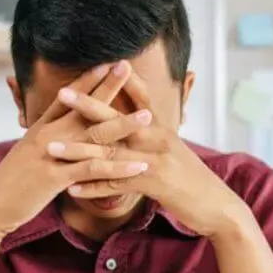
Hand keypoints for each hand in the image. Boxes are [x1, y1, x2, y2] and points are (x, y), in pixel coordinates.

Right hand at [0, 63, 152, 236]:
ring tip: (147, 116)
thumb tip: (60, 135)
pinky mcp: (56, 178)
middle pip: (84, 107)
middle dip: (108, 87)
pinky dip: (118, 168)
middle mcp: (47, 136)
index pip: (67, 98)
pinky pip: (92, 170)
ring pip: (93, 135)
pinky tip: (139, 166)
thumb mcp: (28, 155)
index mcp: (41, 129)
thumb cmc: (10, 184)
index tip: (106, 63)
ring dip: (123, 125)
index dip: (87, 79)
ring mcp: (53, 155)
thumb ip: (45, 141)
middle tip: (127, 65)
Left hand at [48, 71, 250, 237]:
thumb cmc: (194, 182)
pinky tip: (72, 190)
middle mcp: (158, 139)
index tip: (97, 64)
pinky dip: (94, 188)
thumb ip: (153, 139)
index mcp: (162, 129)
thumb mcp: (174, 153)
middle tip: (62, 93)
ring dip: (79, 150)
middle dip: (88, 105)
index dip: (120, 81)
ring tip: (52, 147)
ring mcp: (156, 160)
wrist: (219, 208)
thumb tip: (139, 125)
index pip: (140, 97)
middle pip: (118, 118)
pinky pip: (117, 185)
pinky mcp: (155, 184)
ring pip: (111, 152)